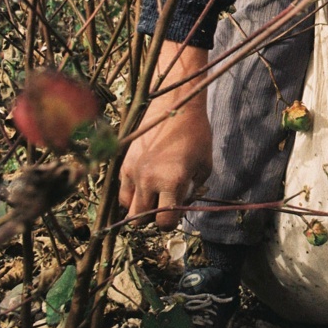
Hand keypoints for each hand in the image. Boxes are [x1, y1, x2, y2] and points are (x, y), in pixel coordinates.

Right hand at [118, 43, 210, 229]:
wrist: (175, 106)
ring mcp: (132, 171)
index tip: (176, 213)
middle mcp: (147, 180)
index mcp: (171, 182)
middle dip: (152, 218)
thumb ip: (192, 191)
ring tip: (153, 195)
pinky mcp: (124, 162)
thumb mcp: (205, 165)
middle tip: (164, 205)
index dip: (171, 222)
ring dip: (139, 207)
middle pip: (139, 221)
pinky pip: (122, 190)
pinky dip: (131, 193)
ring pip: (126, 208)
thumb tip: (182, 206)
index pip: (164, 221)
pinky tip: (145, 184)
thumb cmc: (196, 135)